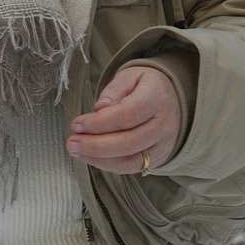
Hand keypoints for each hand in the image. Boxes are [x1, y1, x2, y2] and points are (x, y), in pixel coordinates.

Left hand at [66, 66, 181, 174]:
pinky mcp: (157, 158)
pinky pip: (132, 167)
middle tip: (72, 143)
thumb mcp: (129, 77)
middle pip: (129, 142)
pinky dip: (109, 165)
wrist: (173, 100)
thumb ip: (113, 91)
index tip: (77, 124)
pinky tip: (91, 158)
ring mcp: (162, 145)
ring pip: (131, 160)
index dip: (99, 123)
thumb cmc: (145, 86)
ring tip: (77, 152)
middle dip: (95, 146)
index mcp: (156, 98)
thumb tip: (99, 108)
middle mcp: (163, 125)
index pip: (127, 115)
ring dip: (99, 159)